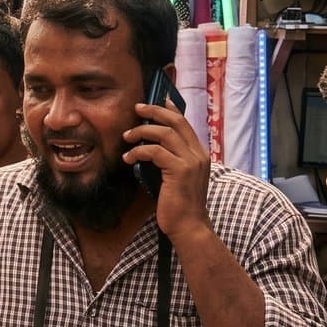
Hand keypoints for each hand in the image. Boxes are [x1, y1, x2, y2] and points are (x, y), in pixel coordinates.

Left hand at [124, 101, 212, 240]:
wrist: (189, 227)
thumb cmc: (179, 205)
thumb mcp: (176, 178)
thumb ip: (170, 161)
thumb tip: (150, 147)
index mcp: (200, 155)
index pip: (185, 124)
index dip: (170, 109)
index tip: (157, 100)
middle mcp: (199, 155)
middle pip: (176, 122)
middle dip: (154, 111)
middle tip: (137, 108)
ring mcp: (191, 162)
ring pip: (164, 133)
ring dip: (141, 132)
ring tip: (127, 137)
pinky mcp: (180, 171)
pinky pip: (155, 151)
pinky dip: (139, 151)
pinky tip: (128, 157)